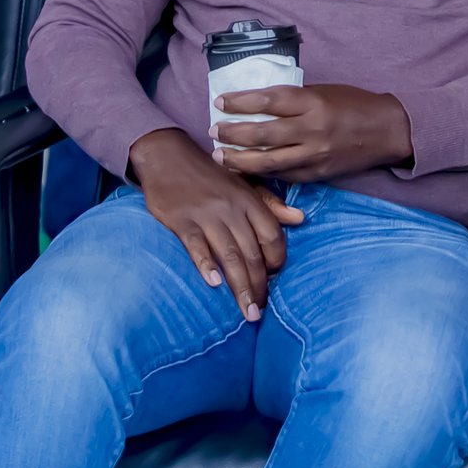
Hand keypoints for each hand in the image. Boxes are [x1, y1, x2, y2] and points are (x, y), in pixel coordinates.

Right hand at [129, 129, 305, 322]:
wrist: (168, 156)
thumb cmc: (210, 175)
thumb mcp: (244, 183)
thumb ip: (270, 204)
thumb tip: (300, 219)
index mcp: (249, 200)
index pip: (272, 236)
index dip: (277, 261)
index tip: (274, 280)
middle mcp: (231, 209)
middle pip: (252, 253)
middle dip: (259, 286)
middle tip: (260, 311)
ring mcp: (206, 215)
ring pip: (229, 255)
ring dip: (240, 287)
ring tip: (247, 311)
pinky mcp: (182, 222)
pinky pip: (197, 247)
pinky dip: (206, 265)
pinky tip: (214, 284)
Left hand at [213, 84, 412, 181]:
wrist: (387, 131)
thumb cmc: (354, 104)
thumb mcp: (324, 91)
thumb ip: (294, 99)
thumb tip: (258, 103)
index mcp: (313, 102)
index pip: (269, 100)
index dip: (241, 102)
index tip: (220, 101)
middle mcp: (312, 129)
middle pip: (263, 133)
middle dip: (233, 133)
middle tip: (214, 131)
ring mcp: (315, 154)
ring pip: (269, 161)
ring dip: (240, 160)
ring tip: (221, 157)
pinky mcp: (318, 173)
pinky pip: (284, 174)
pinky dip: (262, 172)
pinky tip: (246, 170)